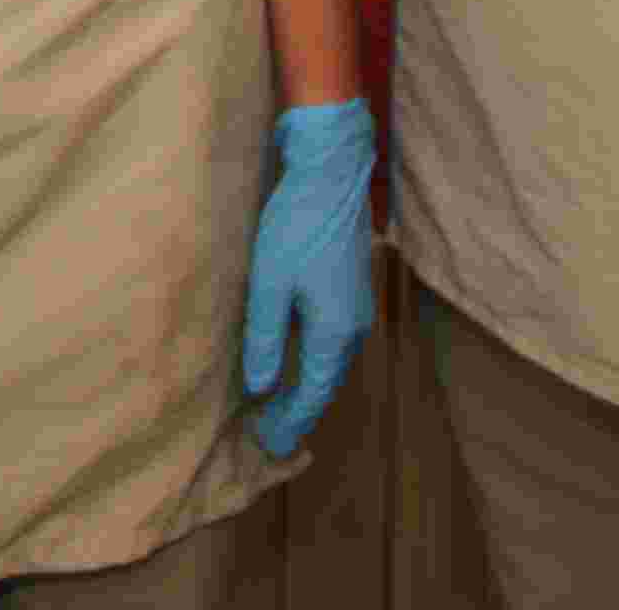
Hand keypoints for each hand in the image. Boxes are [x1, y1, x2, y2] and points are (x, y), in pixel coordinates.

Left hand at [240, 99, 376, 457]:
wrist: (331, 175)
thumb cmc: (296, 226)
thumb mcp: (269, 283)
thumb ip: (265, 338)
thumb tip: (261, 387)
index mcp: (335, 332)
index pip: (313, 393)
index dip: (291, 420)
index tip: (269, 444)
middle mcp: (354, 326)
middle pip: (326, 381)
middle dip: (298, 408)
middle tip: (269, 431)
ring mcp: (357, 307)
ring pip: (330, 360)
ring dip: (306, 383)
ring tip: (277, 401)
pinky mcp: (351, 287)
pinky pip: (332, 339)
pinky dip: (313, 358)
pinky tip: (293, 356)